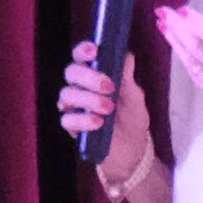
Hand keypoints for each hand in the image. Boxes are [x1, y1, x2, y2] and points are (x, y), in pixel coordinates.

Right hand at [56, 38, 154, 177]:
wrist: (133, 152)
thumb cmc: (132, 120)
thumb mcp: (135, 97)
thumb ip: (128, 77)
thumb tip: (126, 55)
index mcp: (95, 74)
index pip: (82, 56)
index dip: (84, 50)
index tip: (95, 51)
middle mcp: (80, 87)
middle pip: (71, 72)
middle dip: (89, 77)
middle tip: (109, 87)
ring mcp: (74, 107)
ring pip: (66, 94)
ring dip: (88, 99)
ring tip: (109, 109)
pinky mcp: (72, 127)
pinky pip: (66, 119)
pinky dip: (82, 120)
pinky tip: (98, 123)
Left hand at [153, 5, 202, 162]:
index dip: (197, 24)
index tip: (182, 10)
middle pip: (197, 49)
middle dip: (178, 29)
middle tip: (162, 11)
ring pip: (193, 63)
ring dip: (176, 44)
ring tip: (163, 26)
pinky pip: (198, 77)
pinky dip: (186, 61)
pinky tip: (179, 50)